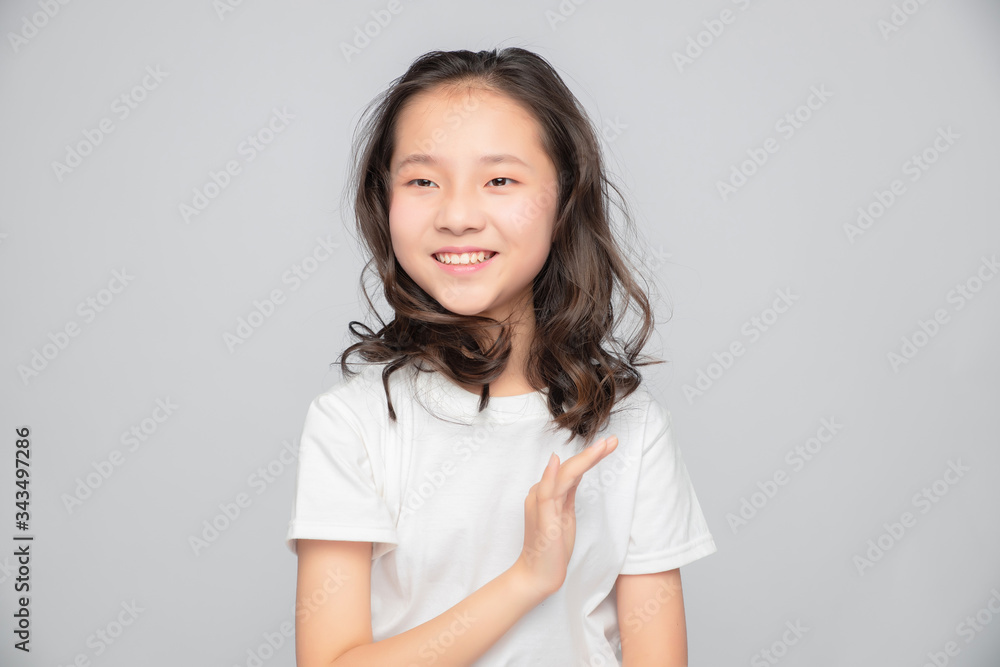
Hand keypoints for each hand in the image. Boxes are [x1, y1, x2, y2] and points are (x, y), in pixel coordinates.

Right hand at [514, 435, 619, 598]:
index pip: (571, 469)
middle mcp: (541, 494)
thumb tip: (576, 472)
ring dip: (583, 459)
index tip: (610, 444)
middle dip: (592, 453)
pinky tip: (557, 462)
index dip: (590, 456)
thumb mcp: (565, 515)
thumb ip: (568, 493)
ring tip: (603, 447)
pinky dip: (551, 476)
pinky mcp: (542, 518)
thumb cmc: (552, 548)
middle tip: (613, 440)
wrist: (537, 575)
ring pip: (563, 475)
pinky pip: (546, 494)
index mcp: (548, 493)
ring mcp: (540, 505)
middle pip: (569, 468)